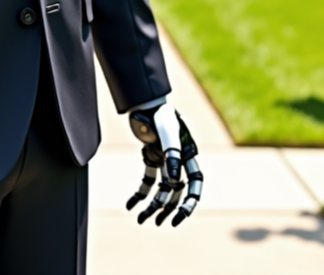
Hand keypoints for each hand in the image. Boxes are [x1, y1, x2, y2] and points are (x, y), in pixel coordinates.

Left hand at [125, 103, 202, 226]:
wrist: (144, 100)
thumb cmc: (160, 113)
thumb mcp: (167, 132)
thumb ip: (172, 155)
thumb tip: (175, 181)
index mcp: (188, 155)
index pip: (194, 183)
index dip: (190, 201)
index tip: (180, 217)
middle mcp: (178, 160)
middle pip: (177, 191)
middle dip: (169, 208)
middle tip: (159, 223)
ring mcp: (165, 160)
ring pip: (162, 189)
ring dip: (153, 205)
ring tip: (141, 219)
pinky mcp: (151, 157)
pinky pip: (147, 180)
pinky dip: (139, 193)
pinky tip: (130, 205)